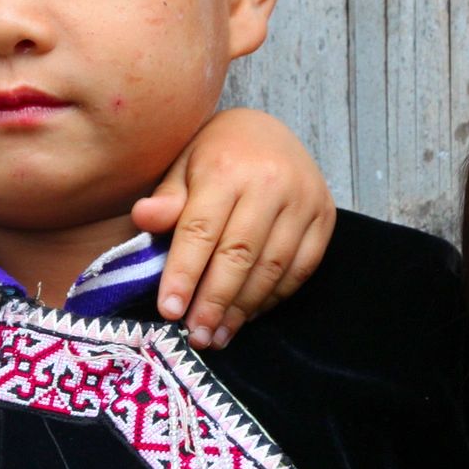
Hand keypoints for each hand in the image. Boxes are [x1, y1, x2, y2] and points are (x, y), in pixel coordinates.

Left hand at [132, 107, 335, 347]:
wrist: (268, 132)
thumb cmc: (215, 155)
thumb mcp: (183, 166)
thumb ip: (167, 198)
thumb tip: (143, 218)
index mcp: (227, 167)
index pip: (201, 230)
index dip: (184, 274)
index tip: (169, 311)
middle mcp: (271, 182)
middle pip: (239, 255)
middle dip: (214, 302)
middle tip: (196, 336)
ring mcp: (304, 200)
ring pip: (272, 268)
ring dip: (243, 309)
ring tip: (218, 335)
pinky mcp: (325, 217)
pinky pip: (300, 269)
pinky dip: (273, 298)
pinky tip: (247, 315)